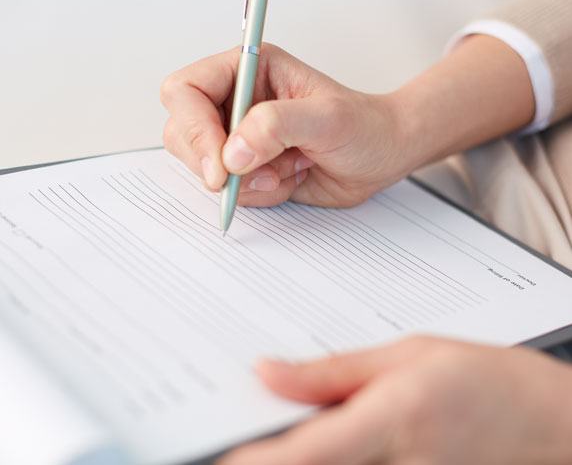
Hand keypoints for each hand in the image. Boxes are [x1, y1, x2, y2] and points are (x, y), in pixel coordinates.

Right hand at [160, 44, 412, 206]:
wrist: (381, 155)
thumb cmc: (363, 126)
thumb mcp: (327, 118)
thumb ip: (277, 126)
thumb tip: (232, 152)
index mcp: (249, 70)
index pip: (187, 90)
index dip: (195, 128)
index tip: (221, 165)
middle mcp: (236, 101)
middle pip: (184, 132)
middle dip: (218, 162)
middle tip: (263, 172)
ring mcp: (239, 137)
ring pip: (203, 167)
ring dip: (246, 181)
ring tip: (290, 168)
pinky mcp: (247, 167)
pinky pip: (230, 190)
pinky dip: (259, 194)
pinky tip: (291, 177)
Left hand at [218, 337, 571, 464]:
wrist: (544, 420)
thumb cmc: (478, 378)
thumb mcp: (403, 355)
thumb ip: (332, 373)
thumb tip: (269, 373)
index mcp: (389, 423)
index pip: (302, 455)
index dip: (252, 461)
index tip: (218, 452)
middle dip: (268, 456)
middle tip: (243, 428)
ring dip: (294, 456)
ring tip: (276, 426)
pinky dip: (324, 459)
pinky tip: (321, 434)